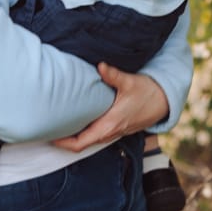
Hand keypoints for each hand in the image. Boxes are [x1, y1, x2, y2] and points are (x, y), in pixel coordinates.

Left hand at [53, 63, 168, 151]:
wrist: (164, 101)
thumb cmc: (147, 92)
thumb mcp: (130, 82)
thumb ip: (113, 75)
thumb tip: (100, 66)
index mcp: (109, 124)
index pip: (81, 142)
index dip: (63, 143)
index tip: (49, 136)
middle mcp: (110, 132)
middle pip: (82, 144)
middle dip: (64, 140)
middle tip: (48, 129)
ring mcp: (114, 132)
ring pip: (89, 140)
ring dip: (74, 136)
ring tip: (59, 125)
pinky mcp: (117, 128)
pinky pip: (96, 135)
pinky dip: (84, 132)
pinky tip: (77, 120)